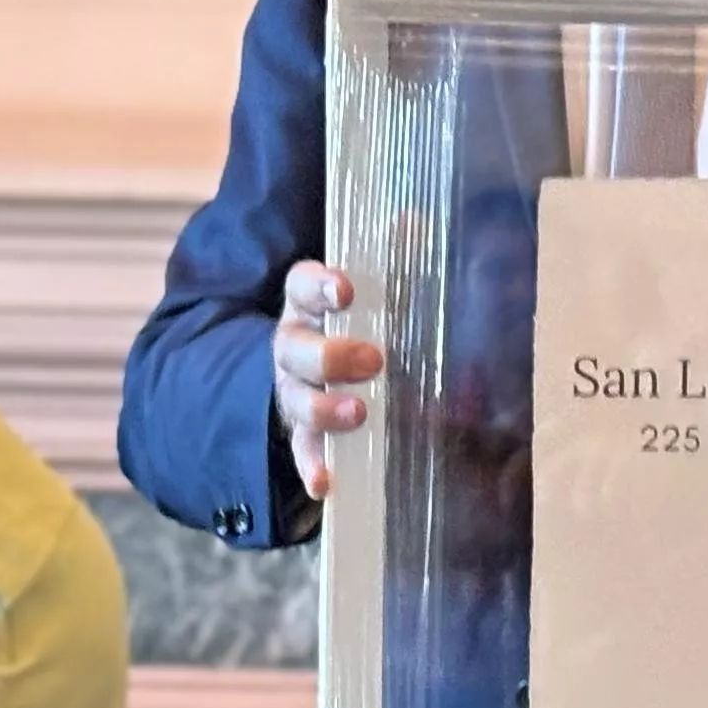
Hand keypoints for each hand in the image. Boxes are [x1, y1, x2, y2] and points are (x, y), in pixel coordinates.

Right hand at [273, 260, 385, 499]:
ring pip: (295, 399)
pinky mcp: (302, 431)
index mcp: (307, 304)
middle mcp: (292, 346)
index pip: (300, 286)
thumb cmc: (357, 321)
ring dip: (324, 407)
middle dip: (330, 354)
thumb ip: (393, 258)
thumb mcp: (373, 288)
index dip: (318, 287)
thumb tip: (415, 221)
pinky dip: (312, 468)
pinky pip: (303, 451)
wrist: (316, 369)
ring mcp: (293, 391)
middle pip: (294, 348)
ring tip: (359, 412)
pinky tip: (326, 486)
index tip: (343, 290)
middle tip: (374, 359)